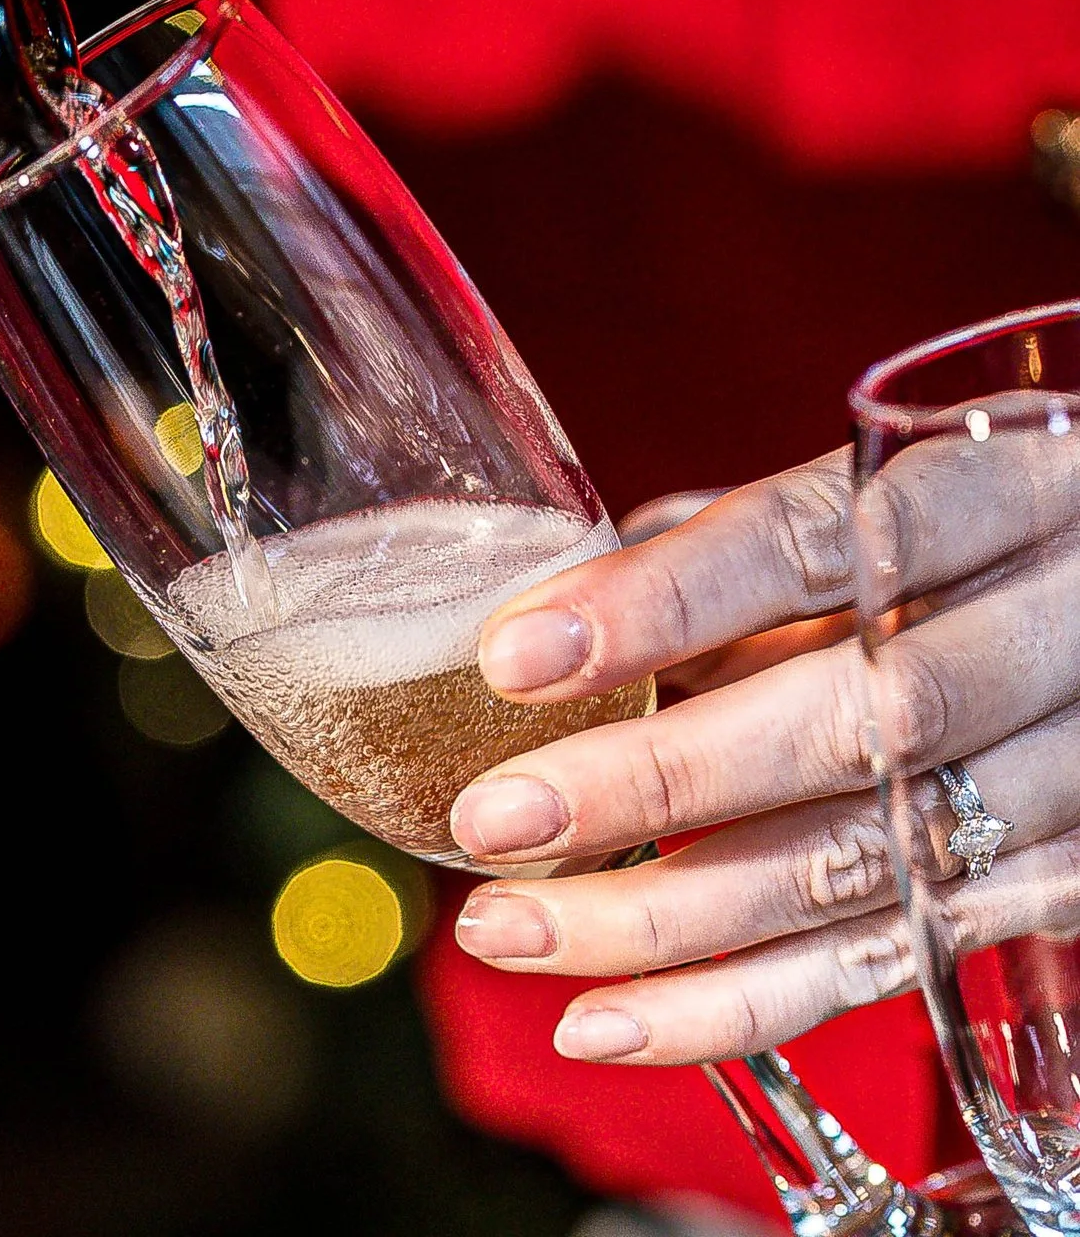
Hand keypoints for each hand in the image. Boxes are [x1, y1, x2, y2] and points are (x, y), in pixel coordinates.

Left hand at [446, 447, 1079, 1065]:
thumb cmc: (951, 546)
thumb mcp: (866, 509)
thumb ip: (726, 565)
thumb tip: (533, 626)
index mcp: (985, 495)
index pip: (812, 542)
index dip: (662, 602)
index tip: (515, 655)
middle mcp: (1050, 634)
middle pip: (856, 723)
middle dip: (654, 783)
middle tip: (493, 817)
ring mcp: (1073, 771)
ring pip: (867, 862)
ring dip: (667, 917)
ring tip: (508, 928)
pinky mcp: (1061, 886)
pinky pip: (887, 961)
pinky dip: (736, 1004)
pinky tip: (604, 1020)